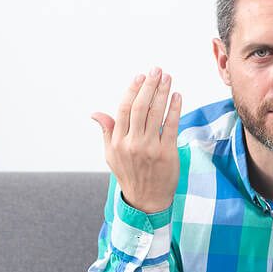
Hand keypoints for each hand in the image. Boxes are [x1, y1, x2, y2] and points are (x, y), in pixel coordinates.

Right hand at [92, 68, 182, 215]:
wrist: (146, 201)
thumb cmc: (129, 175)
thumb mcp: (111, 155)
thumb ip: (107, 132)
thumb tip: (96, 113)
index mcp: (117, 142)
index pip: (124, 109)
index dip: (132, 91)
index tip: (140, 77)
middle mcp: (132, 143)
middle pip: (140, 107)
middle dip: (149, 86)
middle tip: (156, 70)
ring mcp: (150, 148)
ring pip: (156, 113)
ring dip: (163, 92)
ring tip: (167, 78)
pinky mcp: (167, 153)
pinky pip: (171, 126)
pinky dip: (174, 109)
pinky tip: (177, 96)